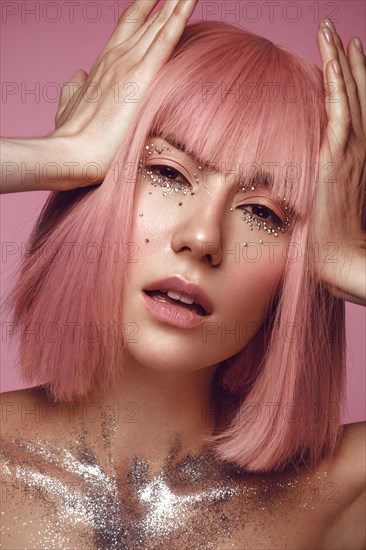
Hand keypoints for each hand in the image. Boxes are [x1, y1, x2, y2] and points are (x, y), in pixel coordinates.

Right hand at [51, 0, 197, 188]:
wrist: (69, 154)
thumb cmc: (71, 139)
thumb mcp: (70, 108)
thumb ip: (74, 89)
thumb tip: (77, 75)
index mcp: (104, 66)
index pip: (129, 29)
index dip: (144, 10)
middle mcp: (116, 57)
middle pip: (146, 19)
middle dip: (163, 1)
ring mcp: (128, 64)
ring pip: (159, 22)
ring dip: (176, 2)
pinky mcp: (141, 76)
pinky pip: (167, 38)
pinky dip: (180, 15)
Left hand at [314, 19, 365, 305]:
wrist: (339, 256)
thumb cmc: (332, 234)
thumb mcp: (329, 199)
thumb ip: (322, 177)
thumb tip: (304, 169)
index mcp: (358, 157)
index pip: (357, 110)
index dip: (354, 81)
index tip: (347, 55)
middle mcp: (360, 148)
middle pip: (359, 94)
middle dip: (351, 60)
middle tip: (342, 32)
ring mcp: (353, 151)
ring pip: (351, 96)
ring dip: (342, 61)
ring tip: (334, 32)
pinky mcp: (339, 159)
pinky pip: (342, 112)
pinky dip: (340, 85)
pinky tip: (334, 61)